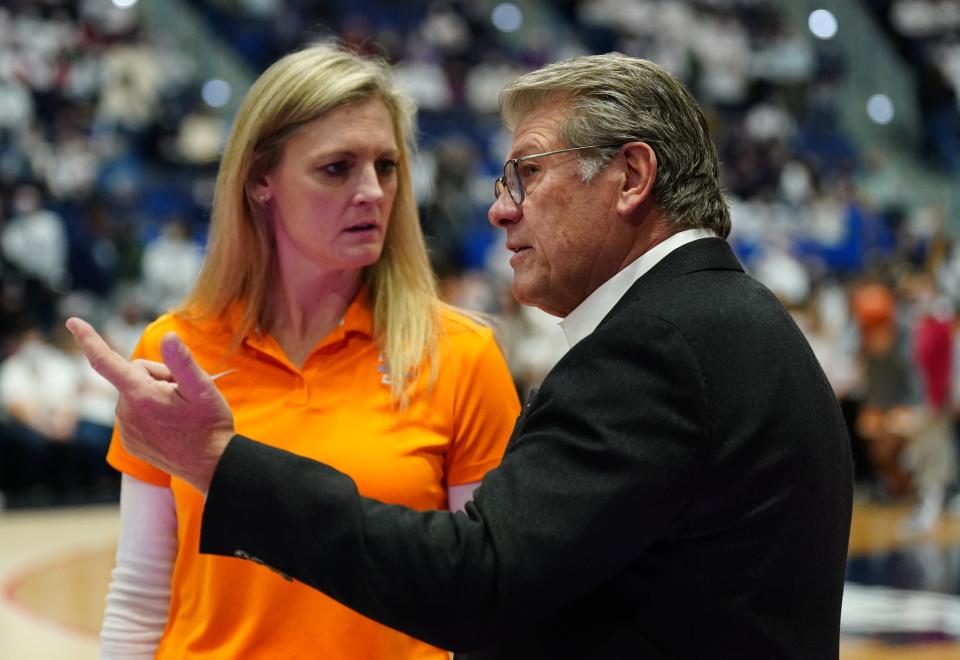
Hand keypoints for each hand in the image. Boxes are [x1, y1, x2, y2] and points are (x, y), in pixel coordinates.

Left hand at [66, 317, 234, 493]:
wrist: (213, 466)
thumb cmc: (210, 425)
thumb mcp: (203, 388)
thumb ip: (182, 361)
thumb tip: (168, 336)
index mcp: (141, 395)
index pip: (105, 362)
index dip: (89, 339)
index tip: (73, 322)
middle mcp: (126, 413)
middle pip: (134, 375)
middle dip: (158, 376)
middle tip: (185, 394)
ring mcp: (127, 430)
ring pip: (136, 395)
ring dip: (156, 396)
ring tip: (181, 412)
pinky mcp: (132, 443)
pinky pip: (136, 415)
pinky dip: (152, 414)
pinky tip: (173, 426)